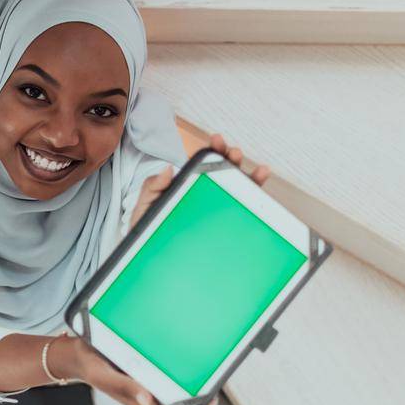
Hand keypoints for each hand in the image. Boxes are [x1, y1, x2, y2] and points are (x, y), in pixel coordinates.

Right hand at [54, 336, 213, 404]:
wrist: (77, 357)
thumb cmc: (91, 366)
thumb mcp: (105, 375)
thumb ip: (125, 387)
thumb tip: (148, 400)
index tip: (208, 403)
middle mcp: (148, 402)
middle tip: (212, 388)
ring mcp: (147, 392)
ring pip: (177, 403)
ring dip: (193, 395)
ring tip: (205, 378)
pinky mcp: (146, 380)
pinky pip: (168, 387)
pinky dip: (181, 381)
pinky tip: (185, 366)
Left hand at [126, 133, 272, 234]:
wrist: (153, 265)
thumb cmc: (148, 235)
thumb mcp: (143, 210)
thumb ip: (151, 189)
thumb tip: (167, 169)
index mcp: (186, 188)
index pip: (201, 166)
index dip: (211, 151)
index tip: (216, 140)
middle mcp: (204, 196)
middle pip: (222, 171)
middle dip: (229, 156)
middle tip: (231, 150)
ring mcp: (216, 209)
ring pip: (235, 185)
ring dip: (242, 169)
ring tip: (242, 159)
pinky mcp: (226, 224)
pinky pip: (243, 206)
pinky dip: (255, 190)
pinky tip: (260, 176)